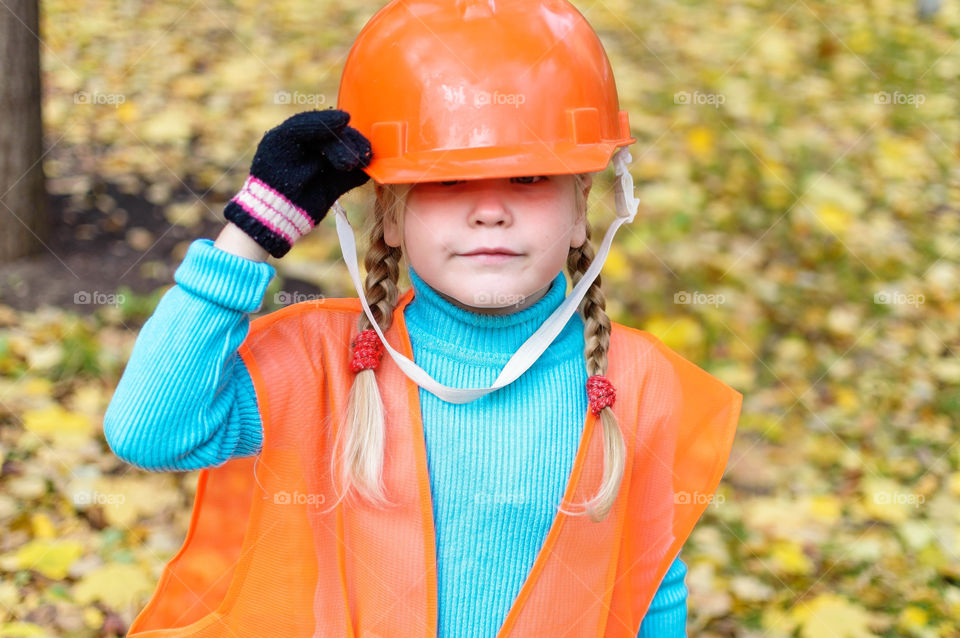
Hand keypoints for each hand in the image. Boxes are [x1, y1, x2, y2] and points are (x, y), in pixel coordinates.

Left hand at [223, 108, 371, 257]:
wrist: (276, 212)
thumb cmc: (274, 171)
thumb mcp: (288, 138)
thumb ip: (313, 124)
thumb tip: (346, 118)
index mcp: (297, 136)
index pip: (323, 124)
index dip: (334, 123)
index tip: (346, 121)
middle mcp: (313, 150)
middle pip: (340, 139)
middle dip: (348, 144)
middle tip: (351, 159)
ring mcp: (325, 168)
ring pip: (350, 155)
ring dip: (359, 156)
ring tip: (364, 162)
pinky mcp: (334, 186)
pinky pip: (354, 176)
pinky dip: (363, 173)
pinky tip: (367, 171)